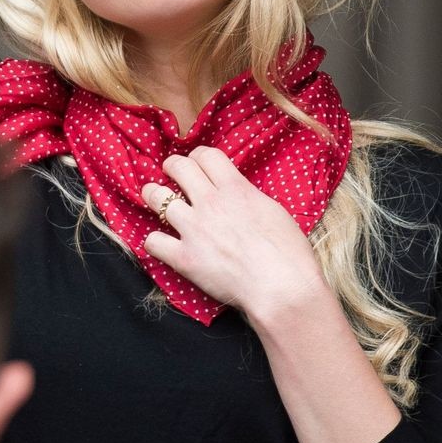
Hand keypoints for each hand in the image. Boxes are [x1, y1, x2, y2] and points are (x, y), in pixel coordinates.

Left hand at [141, 146, 329, 322]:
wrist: (282, 287)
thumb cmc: (288, 253)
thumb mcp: (272, 210)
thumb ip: (248, 197)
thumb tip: (237, 194)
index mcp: (236, 189)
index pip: (206, 155)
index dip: (198, 156)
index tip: (196, 163)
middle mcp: (210, 203)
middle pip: (178, 167)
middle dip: (172, 166)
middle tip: (172, 173)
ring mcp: (194, 229)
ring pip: (157, 198)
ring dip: (154, 195)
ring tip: (154, 198)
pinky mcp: (184, 258)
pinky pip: (153, 241)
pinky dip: (154, 240)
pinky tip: (161, 242)